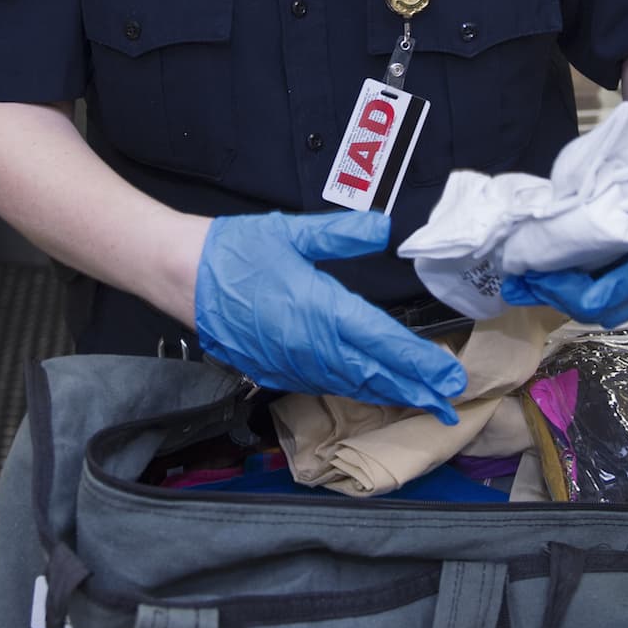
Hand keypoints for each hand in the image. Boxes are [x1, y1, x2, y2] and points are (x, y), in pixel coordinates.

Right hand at [195, 210, 467, 422]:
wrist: (178, 276)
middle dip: (415, 388)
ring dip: (387, 393)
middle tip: (450, 402)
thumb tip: (381, 226)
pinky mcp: (271, 370)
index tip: (448, 376)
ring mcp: (289, 363)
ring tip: (419, 400)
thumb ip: (340, 234)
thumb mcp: (291, 232)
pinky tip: (367, 390)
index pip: (381, 342)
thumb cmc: (234, 251)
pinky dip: (353, 390)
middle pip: (373, 373)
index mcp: (319, 310)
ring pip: (349, 385)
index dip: (418, 363)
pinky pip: (322, 385)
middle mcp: (308, 346)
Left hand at [499, 180, 627, 327]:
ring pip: (598, 312)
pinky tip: (550, 282)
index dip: (564, 289)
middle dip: (554, 296)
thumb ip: (606, 205)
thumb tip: (557, 208)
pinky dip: (574, 296)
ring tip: (527, 282)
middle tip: (520, 278)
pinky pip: (603, 304)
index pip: (602, 297)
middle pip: (595, 311)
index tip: (535, 271)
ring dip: (560, 299)